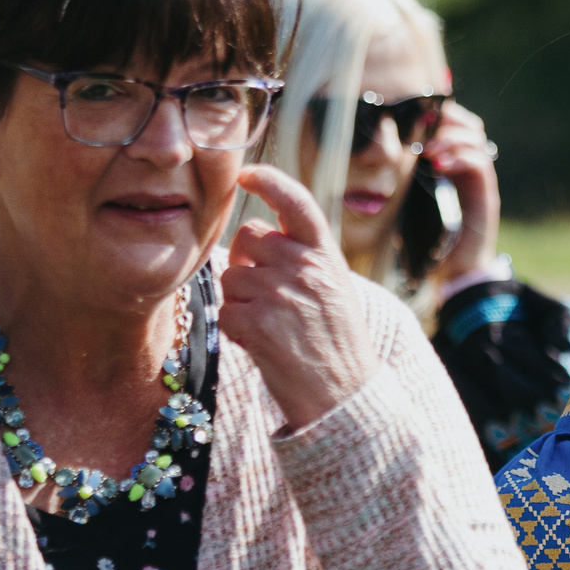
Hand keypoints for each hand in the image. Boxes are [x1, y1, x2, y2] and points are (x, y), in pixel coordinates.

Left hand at [220, 166, 377, 430]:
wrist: (344, 395)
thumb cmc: (337, 343)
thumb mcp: (335, 288)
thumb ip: (304, 258)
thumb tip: (257, 238)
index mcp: (326, 254)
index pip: (296, 201)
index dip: (270, 181)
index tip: (248, 174)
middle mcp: (304, 267)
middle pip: (250, 237)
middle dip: (247, 259)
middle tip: (264, 291)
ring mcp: (279, 294)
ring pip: (232, 274)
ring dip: (240, 298)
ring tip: (269, 324)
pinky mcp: (256, 324)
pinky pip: (225, 310)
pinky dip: (235, 328)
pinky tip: (259, 343)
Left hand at [421, 101, 500, 282]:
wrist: (457, 270)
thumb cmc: (432, 237)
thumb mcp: (414, 202)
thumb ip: (407, 180)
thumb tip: (378, 161)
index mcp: (456, 165)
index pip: (457, 126)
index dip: (442, 115)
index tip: (417, 113)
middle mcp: (472, 168)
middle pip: (471, 127)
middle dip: (448, 120)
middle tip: (423, 125)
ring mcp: (481, 180)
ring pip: (476, 140)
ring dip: (450, 137)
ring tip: (427, 148)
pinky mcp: (487, 194)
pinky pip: (479, 164)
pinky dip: (460, 158)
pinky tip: (438, 165)